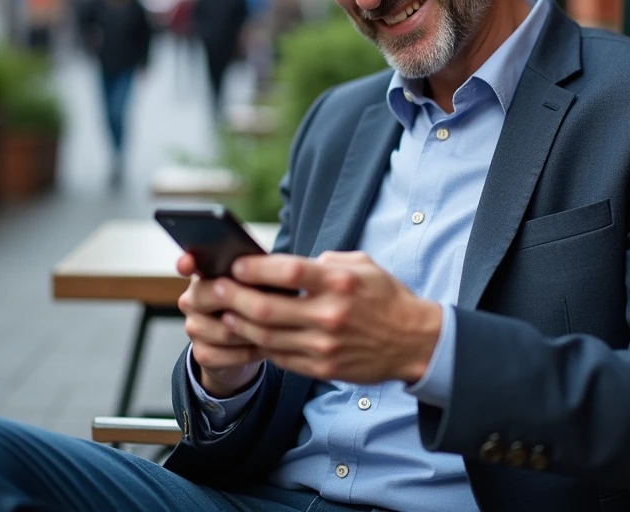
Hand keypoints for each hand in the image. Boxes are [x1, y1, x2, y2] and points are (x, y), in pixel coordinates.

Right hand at [176, 253, 263, 396]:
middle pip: (214, 295)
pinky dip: (249, 352)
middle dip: (245, 300)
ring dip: (253, 332)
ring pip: (225, 330)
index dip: (187, 262)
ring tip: (275, 330)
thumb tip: (267, 267)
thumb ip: (256, 272)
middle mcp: (192, 299)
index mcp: (205, 275)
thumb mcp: (258, 284)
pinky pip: (227, 355)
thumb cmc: (254, 304)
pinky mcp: (201, 352)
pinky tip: (264, 348)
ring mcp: (193, 327)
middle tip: (271, 304)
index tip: (188, 265)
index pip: (189, 264)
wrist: (244, 344)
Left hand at [215, 251, 441, 384]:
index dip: (255, 268)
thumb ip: (326, 262)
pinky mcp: (323, 367)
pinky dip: (259, 344)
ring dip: (239, 323)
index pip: (287, 271)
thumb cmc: (387, 299)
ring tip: (224, 312)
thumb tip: (289, 264)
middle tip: (215, 289)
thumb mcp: (363, 266)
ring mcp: (325, 345)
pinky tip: (248, 334)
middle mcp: (330, 314)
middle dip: (233, 297)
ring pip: (266, 335)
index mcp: (339, 282)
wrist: (414, 342)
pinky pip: (280, 357)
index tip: (234, 264)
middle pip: (266, 307)